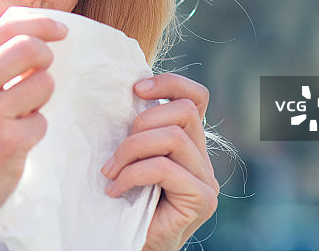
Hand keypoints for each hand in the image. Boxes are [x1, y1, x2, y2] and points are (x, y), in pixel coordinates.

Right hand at [0, 15, 66, 220]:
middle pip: (27, 47)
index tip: (58, 29)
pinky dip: (33, 130)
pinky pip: (41, 122)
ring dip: (40, 97)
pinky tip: (12, 142)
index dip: (37, 23)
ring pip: (42, 83)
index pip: (1, 29)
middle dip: (45, 55)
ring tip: (19, 113)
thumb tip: (23, 27)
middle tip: (43, 69)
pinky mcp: (7, 144)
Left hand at [101, 73, 218, 250]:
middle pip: (186, 111)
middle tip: (116, 151)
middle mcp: (203, 157)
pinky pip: (165, 168)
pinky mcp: (202, 199)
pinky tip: (116, 190)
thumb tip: (121, 94)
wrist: (128, 245)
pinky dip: (133, 174)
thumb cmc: (124, 201)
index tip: (135, 89)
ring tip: (112, 171)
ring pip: (174, 137)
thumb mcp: (131, 155)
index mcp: (188, 141)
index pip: (196, 97)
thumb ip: (138, 130)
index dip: (170, 83)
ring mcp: (207, 178)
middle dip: (143, 122)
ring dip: (133, 150)